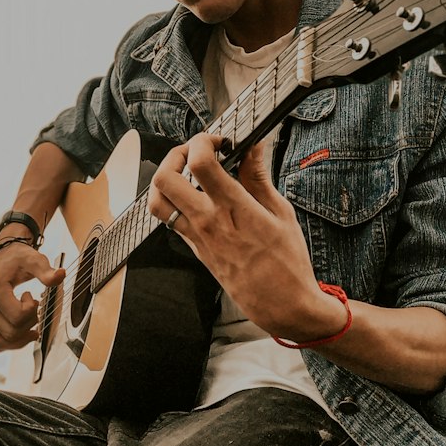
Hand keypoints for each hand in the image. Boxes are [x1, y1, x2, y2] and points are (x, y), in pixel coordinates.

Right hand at [0, 242, 64, 351]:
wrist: (2, 258)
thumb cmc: (17, 258)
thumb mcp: (33, 259)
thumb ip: (45, 270)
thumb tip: (60, 275)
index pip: (17, 317)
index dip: (32, 311)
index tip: (32, 298)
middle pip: (10, 333)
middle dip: (29, 324)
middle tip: (33, 309)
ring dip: (18, 340)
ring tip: (29, 328)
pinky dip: (4, 344)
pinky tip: (16, 334)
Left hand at [147, 133, 346, 344]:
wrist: (282, 305)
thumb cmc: (288, 262)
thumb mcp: (281, 213)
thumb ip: (259, 177)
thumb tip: (254, 146)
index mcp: (234, 208)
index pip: (200, 163)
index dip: (203, 141)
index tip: (218, 140)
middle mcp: (208, 222)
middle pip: (165, 179)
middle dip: (175, 154)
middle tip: (195, 152)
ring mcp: (197, 238)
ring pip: (157, 202)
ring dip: (165, 180)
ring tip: (186, 173)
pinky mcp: (195, 250)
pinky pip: (169, 221)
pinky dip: (172, 202)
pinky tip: (193, 197)